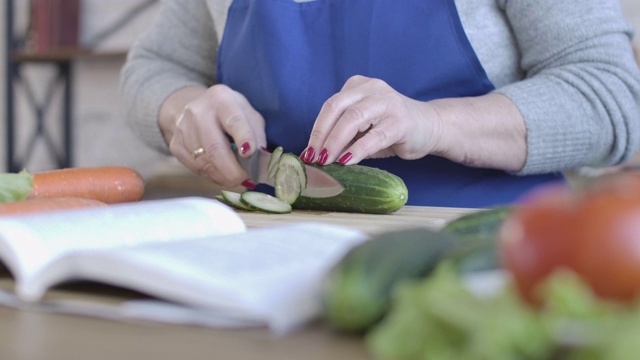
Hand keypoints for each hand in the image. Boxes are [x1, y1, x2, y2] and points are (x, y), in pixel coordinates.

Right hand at [160, 85, 265, 187]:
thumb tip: (261, 162)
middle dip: (232, 170)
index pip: (234, 120)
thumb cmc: (230, 114)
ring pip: (204, 162)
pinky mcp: (176, 144)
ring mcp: (183, 128)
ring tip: (236, 179)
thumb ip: (257, 136)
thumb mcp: (248, 115)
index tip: (250, 154)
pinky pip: (195, 168)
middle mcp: (198, 111)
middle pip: (214, 147)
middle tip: (245, 180)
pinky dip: (211, 175)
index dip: (243, 137)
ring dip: (223, 176)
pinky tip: (220, 173)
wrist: (197, 109)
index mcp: (222, 99)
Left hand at [301, 75, 439, 164]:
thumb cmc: (391, 129)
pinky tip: (347, 161)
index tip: (306, 153)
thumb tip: (315, 155)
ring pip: (353, 119)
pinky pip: (374, 136)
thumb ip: (342, 135)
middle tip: (314, 159)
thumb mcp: (362, 128)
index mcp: (357, 86)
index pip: (330, 106)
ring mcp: (387, 102)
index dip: (316, 130)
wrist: (430, 127)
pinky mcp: (400, 121)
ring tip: (327, 161)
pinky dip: (358, 150)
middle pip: (337, 109)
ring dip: (336, 142)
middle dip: (322, 136)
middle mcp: (371, 88)